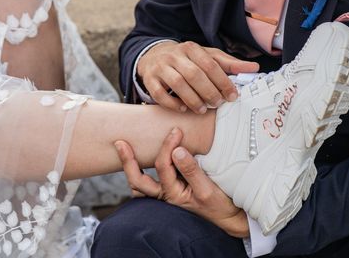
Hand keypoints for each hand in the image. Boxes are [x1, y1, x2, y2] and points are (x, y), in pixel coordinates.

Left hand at [115, 128, 249, 237]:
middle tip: (120, 142)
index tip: (176, 131)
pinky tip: (139, 160)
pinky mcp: (169, 192)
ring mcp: (165, 195)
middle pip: (138, 180)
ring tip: (122, 150)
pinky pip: (147, 185)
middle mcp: (164, 196)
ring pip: (139, 185)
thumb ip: (191, 170)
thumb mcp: (208, 188)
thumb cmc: (219, 204)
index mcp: (173, 194)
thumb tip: (177, 150)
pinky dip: (140, 173)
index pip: (163, 165)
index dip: (168, 145)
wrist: (227, 218)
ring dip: (129, 169)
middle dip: (128, 161)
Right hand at [137, 41, 258, 113]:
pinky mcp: (150, 79)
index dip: (224, 81)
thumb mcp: (207, 57)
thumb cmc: (187, 60)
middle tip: (218, 104)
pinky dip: (173, 104)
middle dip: (209, 92)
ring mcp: (160, 67)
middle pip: (194, 75)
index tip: (233, 96)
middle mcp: (175, 56)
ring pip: (178, 84)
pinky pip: (159, 94)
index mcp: (192, 48)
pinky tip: (183, 109)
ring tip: (202, 109)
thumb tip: (255, 68)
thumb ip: (229, 64)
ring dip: (193, 100)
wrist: (154, 56)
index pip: (211, 65)